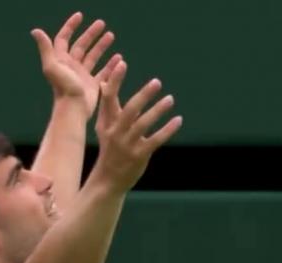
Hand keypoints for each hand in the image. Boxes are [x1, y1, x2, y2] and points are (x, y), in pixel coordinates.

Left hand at [31, 12, 121, 117]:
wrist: (74, 109)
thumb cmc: (63, 88)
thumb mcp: (52, 66)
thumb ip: (45, 48)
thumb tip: (35, 31)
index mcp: (61, 60)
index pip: (64, 39)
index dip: (70, 26)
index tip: (80, 16)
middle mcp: (72, 66)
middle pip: (81, 46)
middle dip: (91, 34)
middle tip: (102, 24)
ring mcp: (82, 76)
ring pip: (93, 57)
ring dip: (101, 46)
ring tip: (111, 36)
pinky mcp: (92, 85)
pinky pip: (102, 72)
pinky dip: (110, 65)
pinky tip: (118, 58)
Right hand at [92, 61, 182, 194]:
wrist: (108, 179)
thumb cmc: (109, 150)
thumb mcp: (103, 128)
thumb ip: (107, 106)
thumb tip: (104, 83)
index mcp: (107, 123)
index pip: (109, 97)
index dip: (114, 80)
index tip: (121, 63)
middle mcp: (116, 132)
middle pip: (130, 110)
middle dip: (143, 95)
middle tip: (156, 82)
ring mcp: (128, 144)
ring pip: (144, 124)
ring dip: (158, 110)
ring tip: (170, 99)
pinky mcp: (139, 155)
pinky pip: (155, 140)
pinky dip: (167, 130)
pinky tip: (177, 120)